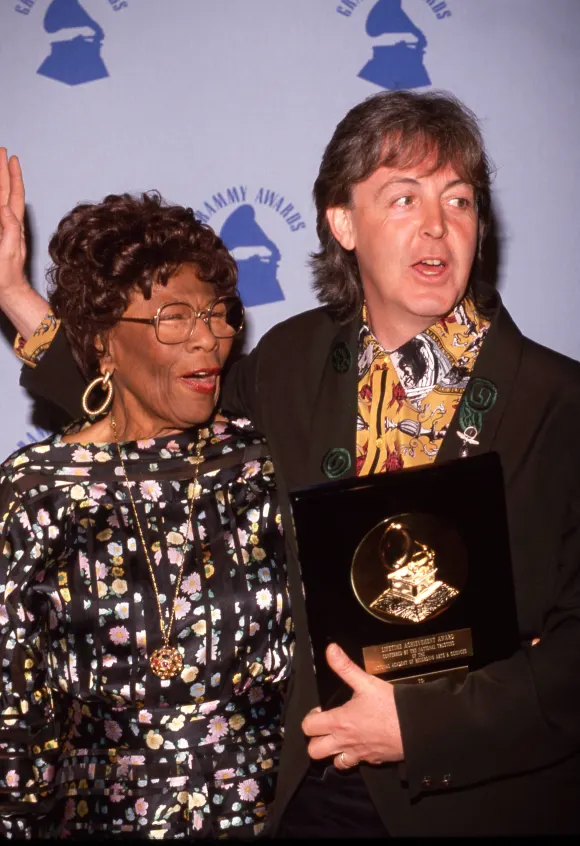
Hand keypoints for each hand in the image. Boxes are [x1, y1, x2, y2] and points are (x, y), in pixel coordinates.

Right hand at [0, 149, 48, 339]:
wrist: (7, 291)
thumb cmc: (6, 275)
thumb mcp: (8, 251)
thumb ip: (9, 229)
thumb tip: (5, 209)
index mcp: (12, 224)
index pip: (11, 194)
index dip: (11, 176)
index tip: (10, 157)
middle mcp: (9, 223)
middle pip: (6, 191)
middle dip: (4, 171)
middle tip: (1, 152)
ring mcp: (3, 228)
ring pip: (0, 199)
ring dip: (0, 182)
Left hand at [302, 643, 403, 769]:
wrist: (415, 728)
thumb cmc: (390, 706)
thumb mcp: (366, 682)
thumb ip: (345, 667)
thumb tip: (331, 650)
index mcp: (339, 722)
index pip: (308, 727)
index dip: (311, 717)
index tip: (322, 710)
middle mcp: (344, 741)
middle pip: (314, 751)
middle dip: (316, 740)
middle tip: (327, 726)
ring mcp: (358, 754)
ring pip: (334, 762)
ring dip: (334, 752)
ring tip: (341, 737)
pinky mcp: (372, 761)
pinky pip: (356, 764)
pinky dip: (354, 756)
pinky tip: (361, 744)